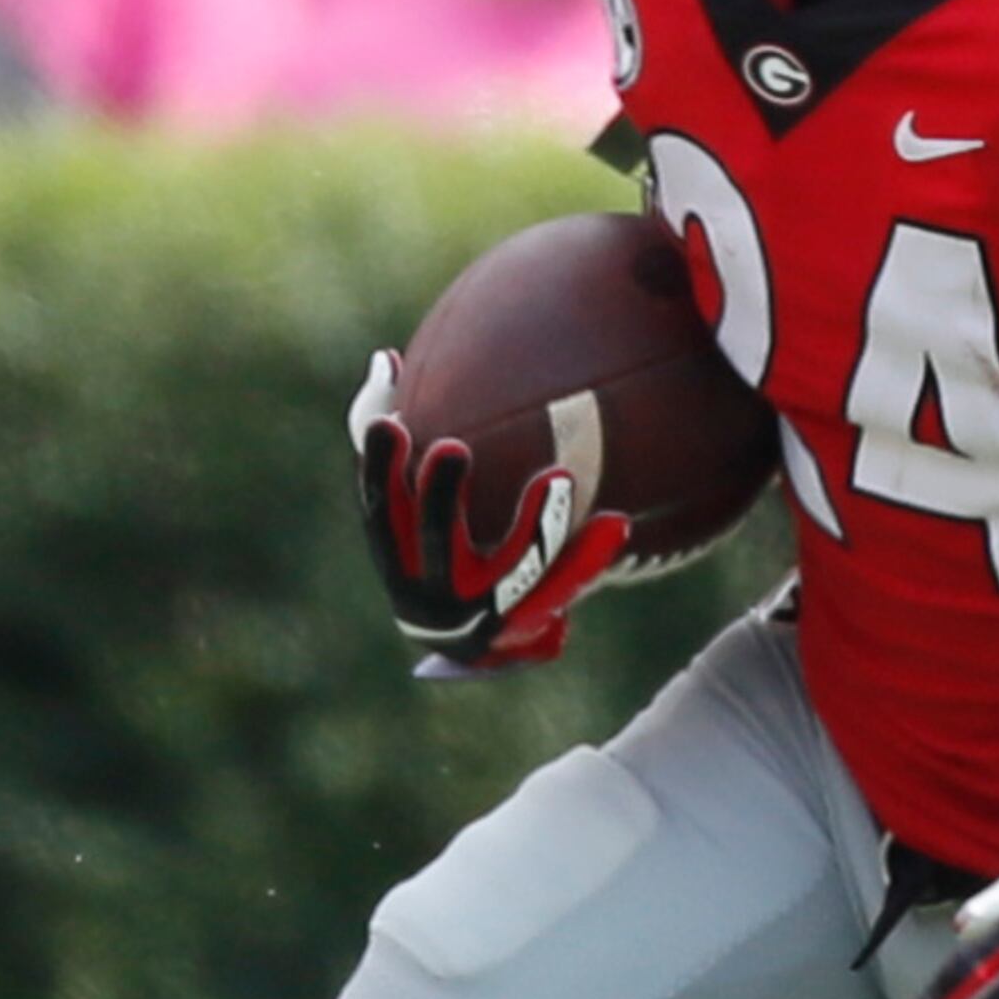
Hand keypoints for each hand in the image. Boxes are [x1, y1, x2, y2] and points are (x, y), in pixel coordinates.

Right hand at [347, 351, 631, 676]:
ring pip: (512, 571)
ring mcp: (481, 616)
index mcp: (395, 554)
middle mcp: (428, 593)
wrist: (477, 641)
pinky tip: (617, 521)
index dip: (381, 468)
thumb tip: (386, 358)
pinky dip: (587, 556)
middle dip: (440, 495)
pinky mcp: (527, 628)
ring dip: (536, 525)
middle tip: (452, 447)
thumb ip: (390, 429)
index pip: (381, 508)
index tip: (395, 423)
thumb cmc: (439, 549)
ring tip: (561, 478)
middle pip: (434, 538)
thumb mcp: (412, 496)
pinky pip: (562, 587)